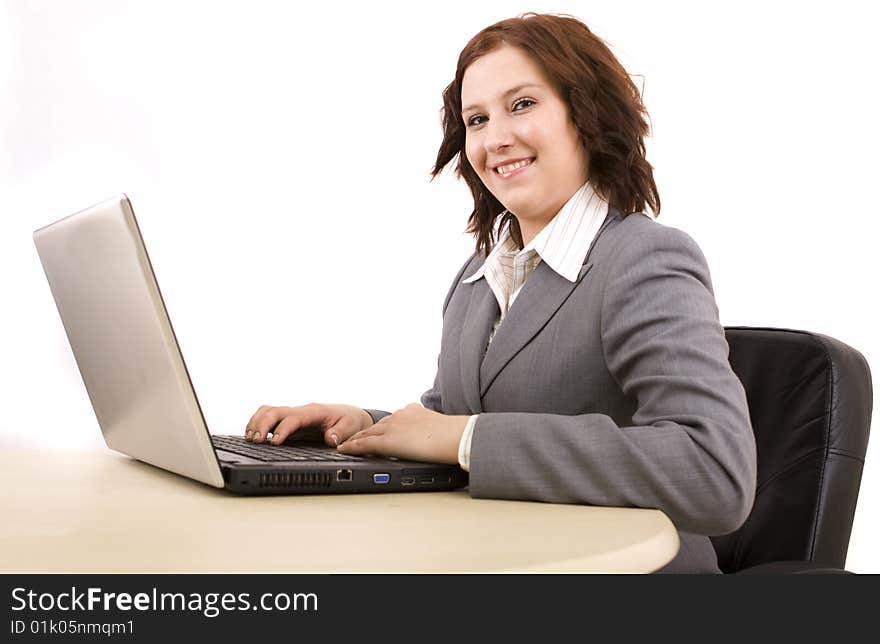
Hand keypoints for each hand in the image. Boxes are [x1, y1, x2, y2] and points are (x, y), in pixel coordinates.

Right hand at [245, 403, 373, 445]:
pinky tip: (252, 434)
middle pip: (275, 411)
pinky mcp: (289, 419)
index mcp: (314, 412)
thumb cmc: (349, 421)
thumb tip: (330, 439)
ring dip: (256, 422)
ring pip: (269, 411)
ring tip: (249, 438)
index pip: (293, 418)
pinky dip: (258, 422)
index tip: (273, 442)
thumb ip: (340, 433)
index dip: (282, 429)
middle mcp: (301, 410)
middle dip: (262, 424)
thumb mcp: (350, 428)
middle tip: (255, 441)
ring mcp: (293, 414)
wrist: (350, 415)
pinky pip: (269, 415)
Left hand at [336, 403, 468, 464]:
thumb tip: (434, 440)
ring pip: (367, 434)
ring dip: (355, 440)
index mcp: (413, 411)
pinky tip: (343, 450)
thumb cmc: (456, 435)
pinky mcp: (389, 441)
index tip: (376, 432)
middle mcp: (400, 416)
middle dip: (364, 433)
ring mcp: (393, 427)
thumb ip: (430, 430)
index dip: (381, 428)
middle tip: (351, 439)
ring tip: (345, 445)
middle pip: (376, 426)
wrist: (457, 436)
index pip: (392, 420)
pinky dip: (352, 447)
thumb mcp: (440, 427)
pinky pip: (364, 444)